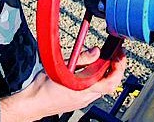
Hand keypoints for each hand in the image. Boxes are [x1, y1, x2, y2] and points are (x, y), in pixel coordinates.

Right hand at [0, 47, 126, 120]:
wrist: (34, 102)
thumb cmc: (44, 88)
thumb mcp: (62, 67)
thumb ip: (81, 59)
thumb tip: (96, 51)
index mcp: (84, 89)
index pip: (111, 82)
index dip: (119, 68)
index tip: (119, 55)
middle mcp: (87, 97)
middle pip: (110, 83)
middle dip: (115, 67)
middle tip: (116, 53)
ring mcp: (84, 100)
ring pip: (102, 86)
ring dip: (107, 72)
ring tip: (105, 58)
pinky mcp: (79, 99)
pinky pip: (94, 89)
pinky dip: (97, 77)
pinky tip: (92, 69)